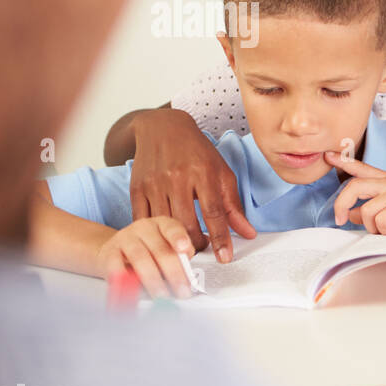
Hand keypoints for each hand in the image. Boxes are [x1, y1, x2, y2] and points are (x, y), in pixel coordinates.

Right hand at [95, 216, 196, 298]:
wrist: (115, 250)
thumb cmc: (149, 251)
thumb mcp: (168, 249)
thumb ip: (180, 259)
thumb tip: (189, 277)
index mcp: (163, 224)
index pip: (172, 228)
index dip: (179, 238)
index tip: (184, 249)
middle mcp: (144, 228)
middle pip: (160, 249)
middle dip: (173, 273)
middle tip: (182, 291)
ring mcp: (125, 238)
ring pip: (140, 258)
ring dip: (153, 280)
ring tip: (162, 295)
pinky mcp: (109, 252)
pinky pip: (117, 267)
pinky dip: (126, 280)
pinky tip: (133, 291)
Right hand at [128, 108, 255, 261]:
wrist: (162, 128)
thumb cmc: (196, 152)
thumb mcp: (222, 173)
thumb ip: (233, 205)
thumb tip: (247, 233)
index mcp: (203, 173)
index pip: (214, 213)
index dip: (220, 238)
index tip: (225, 257)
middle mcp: (177, 178)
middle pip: (187, 223)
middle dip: (197, 244)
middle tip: (203, 251)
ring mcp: (154, 184)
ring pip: (165, 225)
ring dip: (176, 243)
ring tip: (186, 248)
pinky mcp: (137, 188)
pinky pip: (144, 220)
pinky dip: (154, 234)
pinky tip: (163, 238)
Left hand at [327, 152, 385, 233]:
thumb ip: (372, 208)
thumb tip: (349, 213)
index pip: (362, 168)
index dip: (343, 161)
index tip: (328, 156)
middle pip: (354, 186)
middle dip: (341, 204)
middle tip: (340, 220)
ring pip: (367, 211)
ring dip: (373, 228)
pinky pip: (382, 220)